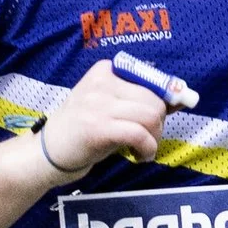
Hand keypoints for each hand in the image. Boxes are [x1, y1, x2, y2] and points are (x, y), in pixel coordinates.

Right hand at [39, 58, 172, 178]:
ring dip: (154, 139)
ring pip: (150, 116)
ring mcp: (98, 104)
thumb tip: (181, 99)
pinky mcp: (97, 127)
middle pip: (154, 100)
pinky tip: (139, 157)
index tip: (159, 121)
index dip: (164, 103)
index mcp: (105, 71)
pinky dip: (147, 149)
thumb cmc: (81, 131)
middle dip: (159, 125)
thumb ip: (137, 101)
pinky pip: (139, 134)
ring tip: (142, 150)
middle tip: (146, 140)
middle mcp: (101, 82)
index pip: (151, 81)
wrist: (46, 154)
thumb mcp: (107, 107)